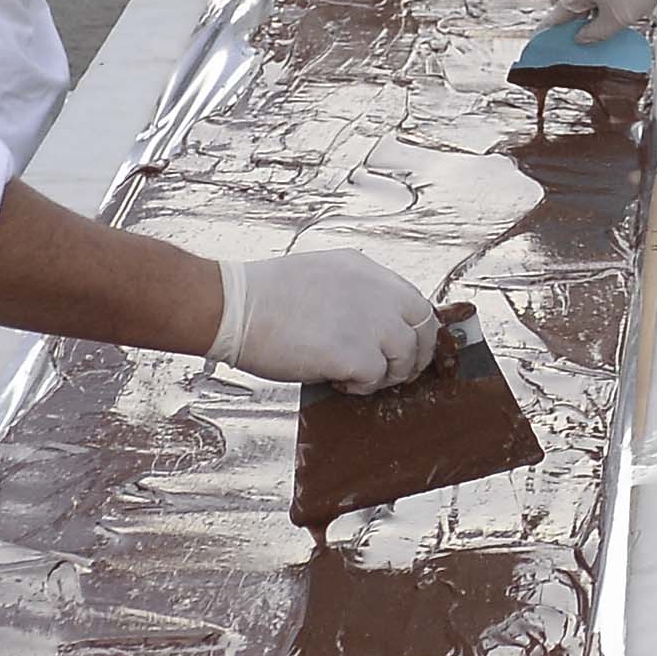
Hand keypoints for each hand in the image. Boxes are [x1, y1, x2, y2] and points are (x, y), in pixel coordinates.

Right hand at [206, 246, 446, 390]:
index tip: (408, 346)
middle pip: (422, 328)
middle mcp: (375, 291)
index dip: (415, 330)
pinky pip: (375, 378)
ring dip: (385, 374)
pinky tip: (338, 381)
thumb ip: (354, 292)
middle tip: (398, 372)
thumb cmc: (262, 297)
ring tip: (356, 377)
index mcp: (365, 269)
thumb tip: (372, 323)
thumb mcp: (321, 274)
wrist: (234, 308)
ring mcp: (367, 322)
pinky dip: (361, 386)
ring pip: (404, 357)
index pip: (414, 301)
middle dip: (415, 356)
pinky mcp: (353, 353)